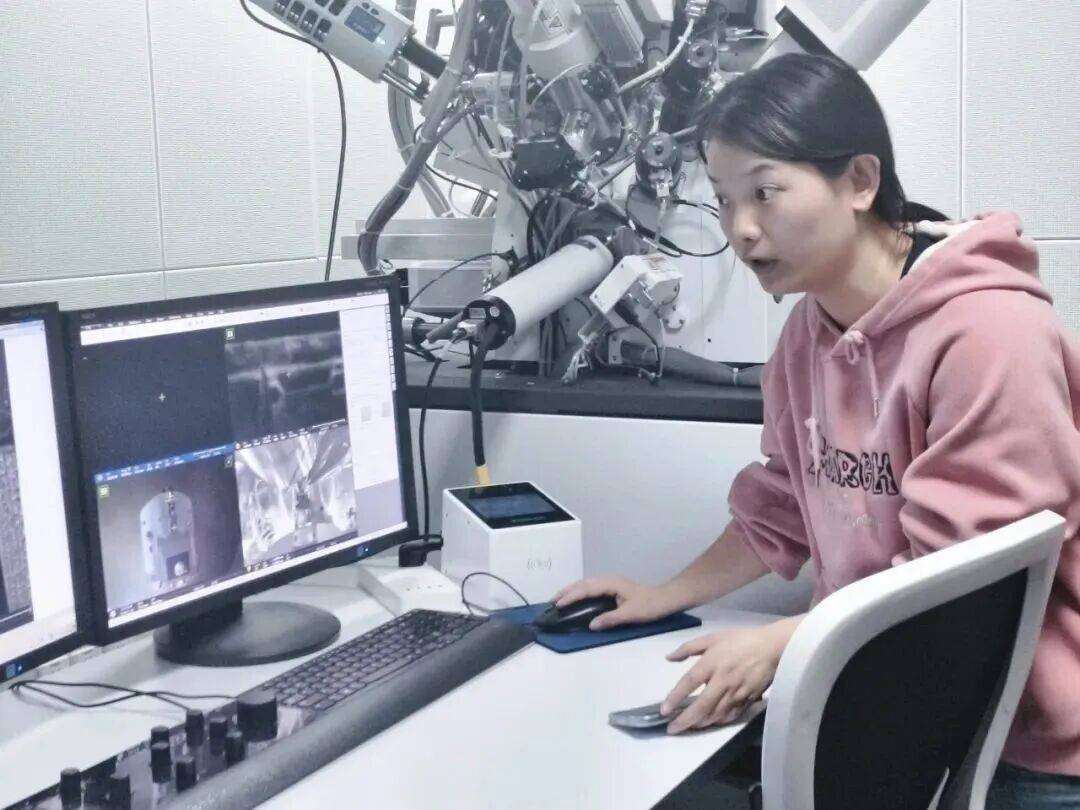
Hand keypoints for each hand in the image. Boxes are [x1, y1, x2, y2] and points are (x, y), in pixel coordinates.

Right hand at [551, 576, 680, 630]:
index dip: (571, 596)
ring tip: (559, 599)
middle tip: (551, 601)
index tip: (558, 604)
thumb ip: (610, 619)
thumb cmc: (651, 606)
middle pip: (583, 583)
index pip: (586, 589)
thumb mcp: (631, 614)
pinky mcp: (613, 587)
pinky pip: (591, 587)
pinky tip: (577, 597)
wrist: (666, 599)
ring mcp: (611, 583)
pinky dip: (580, 591)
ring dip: (572, 590)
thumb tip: (591, 624)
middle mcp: (609, 580)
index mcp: (611, 584)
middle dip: (566, 591)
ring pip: (586, 584)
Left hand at [661, 617, 801, 734]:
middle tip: (672, 729)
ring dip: (700, 724)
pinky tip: (709, 723)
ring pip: (716, 715)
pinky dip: (718, 722)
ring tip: (687, 728)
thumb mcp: (712, 638)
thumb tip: (669, 658)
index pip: (689, 683)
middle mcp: (723, 681)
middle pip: (702, 706)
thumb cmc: (741, 640)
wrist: (773, 648)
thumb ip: (688, 648)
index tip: (664, 710)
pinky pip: (731, 716)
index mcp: (712, 663)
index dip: (675, 698)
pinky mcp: (748, 700)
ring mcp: (737, 692)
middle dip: (685, 721)